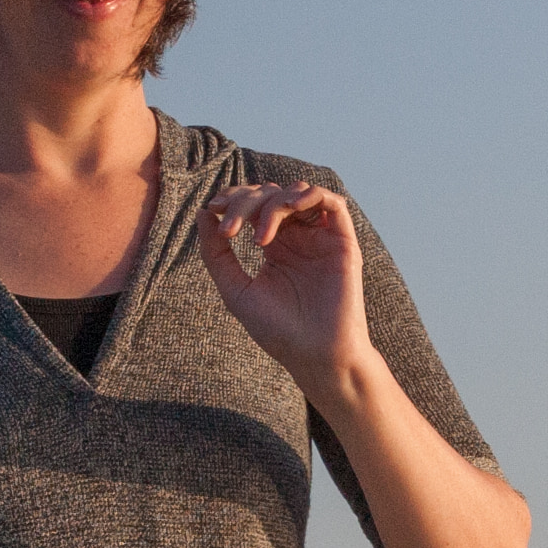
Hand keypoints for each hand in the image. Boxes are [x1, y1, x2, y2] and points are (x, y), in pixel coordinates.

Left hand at [197, 181, 370, 394]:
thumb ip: (216, 253)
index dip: (233, 198)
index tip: (213, 210)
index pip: (255, 204)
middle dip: (244, 203)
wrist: (315, 355)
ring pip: (298, 192)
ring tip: (257, 234)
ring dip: (271, 202)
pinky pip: (331, 202)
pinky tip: (283, 216)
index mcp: (276, 245)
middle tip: (230, 231)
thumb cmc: (278, 330)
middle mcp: (300, 237)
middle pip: (271, 193)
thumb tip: (204, 213)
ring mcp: (321, 238)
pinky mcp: (343, 243)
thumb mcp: (235, 289)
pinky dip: (306, 196)